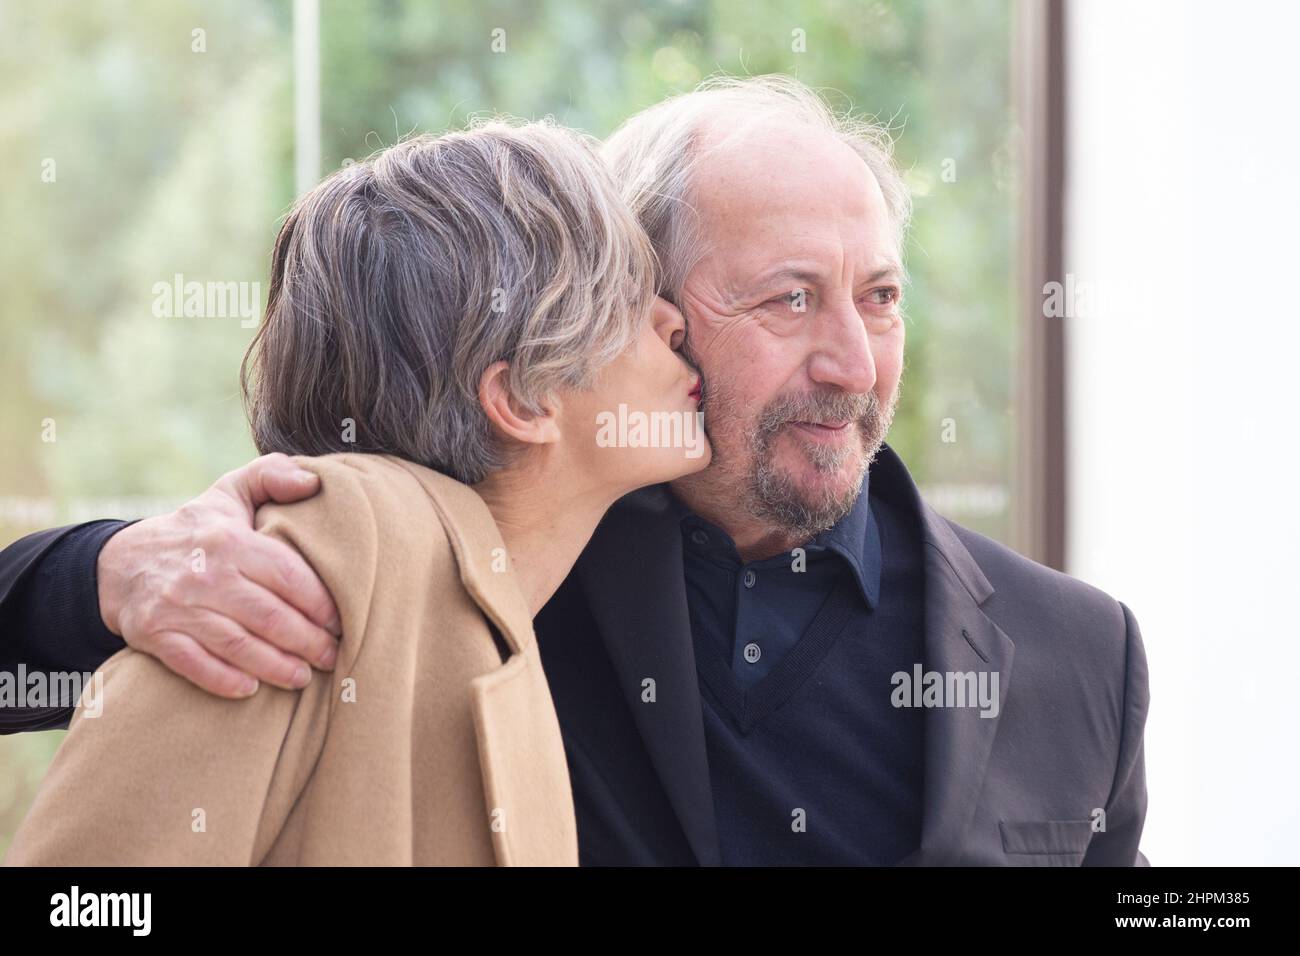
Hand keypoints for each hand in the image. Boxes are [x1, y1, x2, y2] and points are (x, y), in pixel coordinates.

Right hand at [96, 453, 340, 697]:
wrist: (122, 563)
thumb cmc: (198, 529)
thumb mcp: (231, 491)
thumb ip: (273, 476)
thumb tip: (315, 481)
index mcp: (232, 540)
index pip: (289, 576)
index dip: (321, 604)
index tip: (343, 622)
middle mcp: (206, 574)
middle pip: (270, 616)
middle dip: (309, 642)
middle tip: (333, 657)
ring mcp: (179, 607)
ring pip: (238, 645)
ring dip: (276, 667)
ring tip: (303, 677)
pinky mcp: (155, 635)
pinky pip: (195, 664)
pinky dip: (224, 679)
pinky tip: (251, 688)